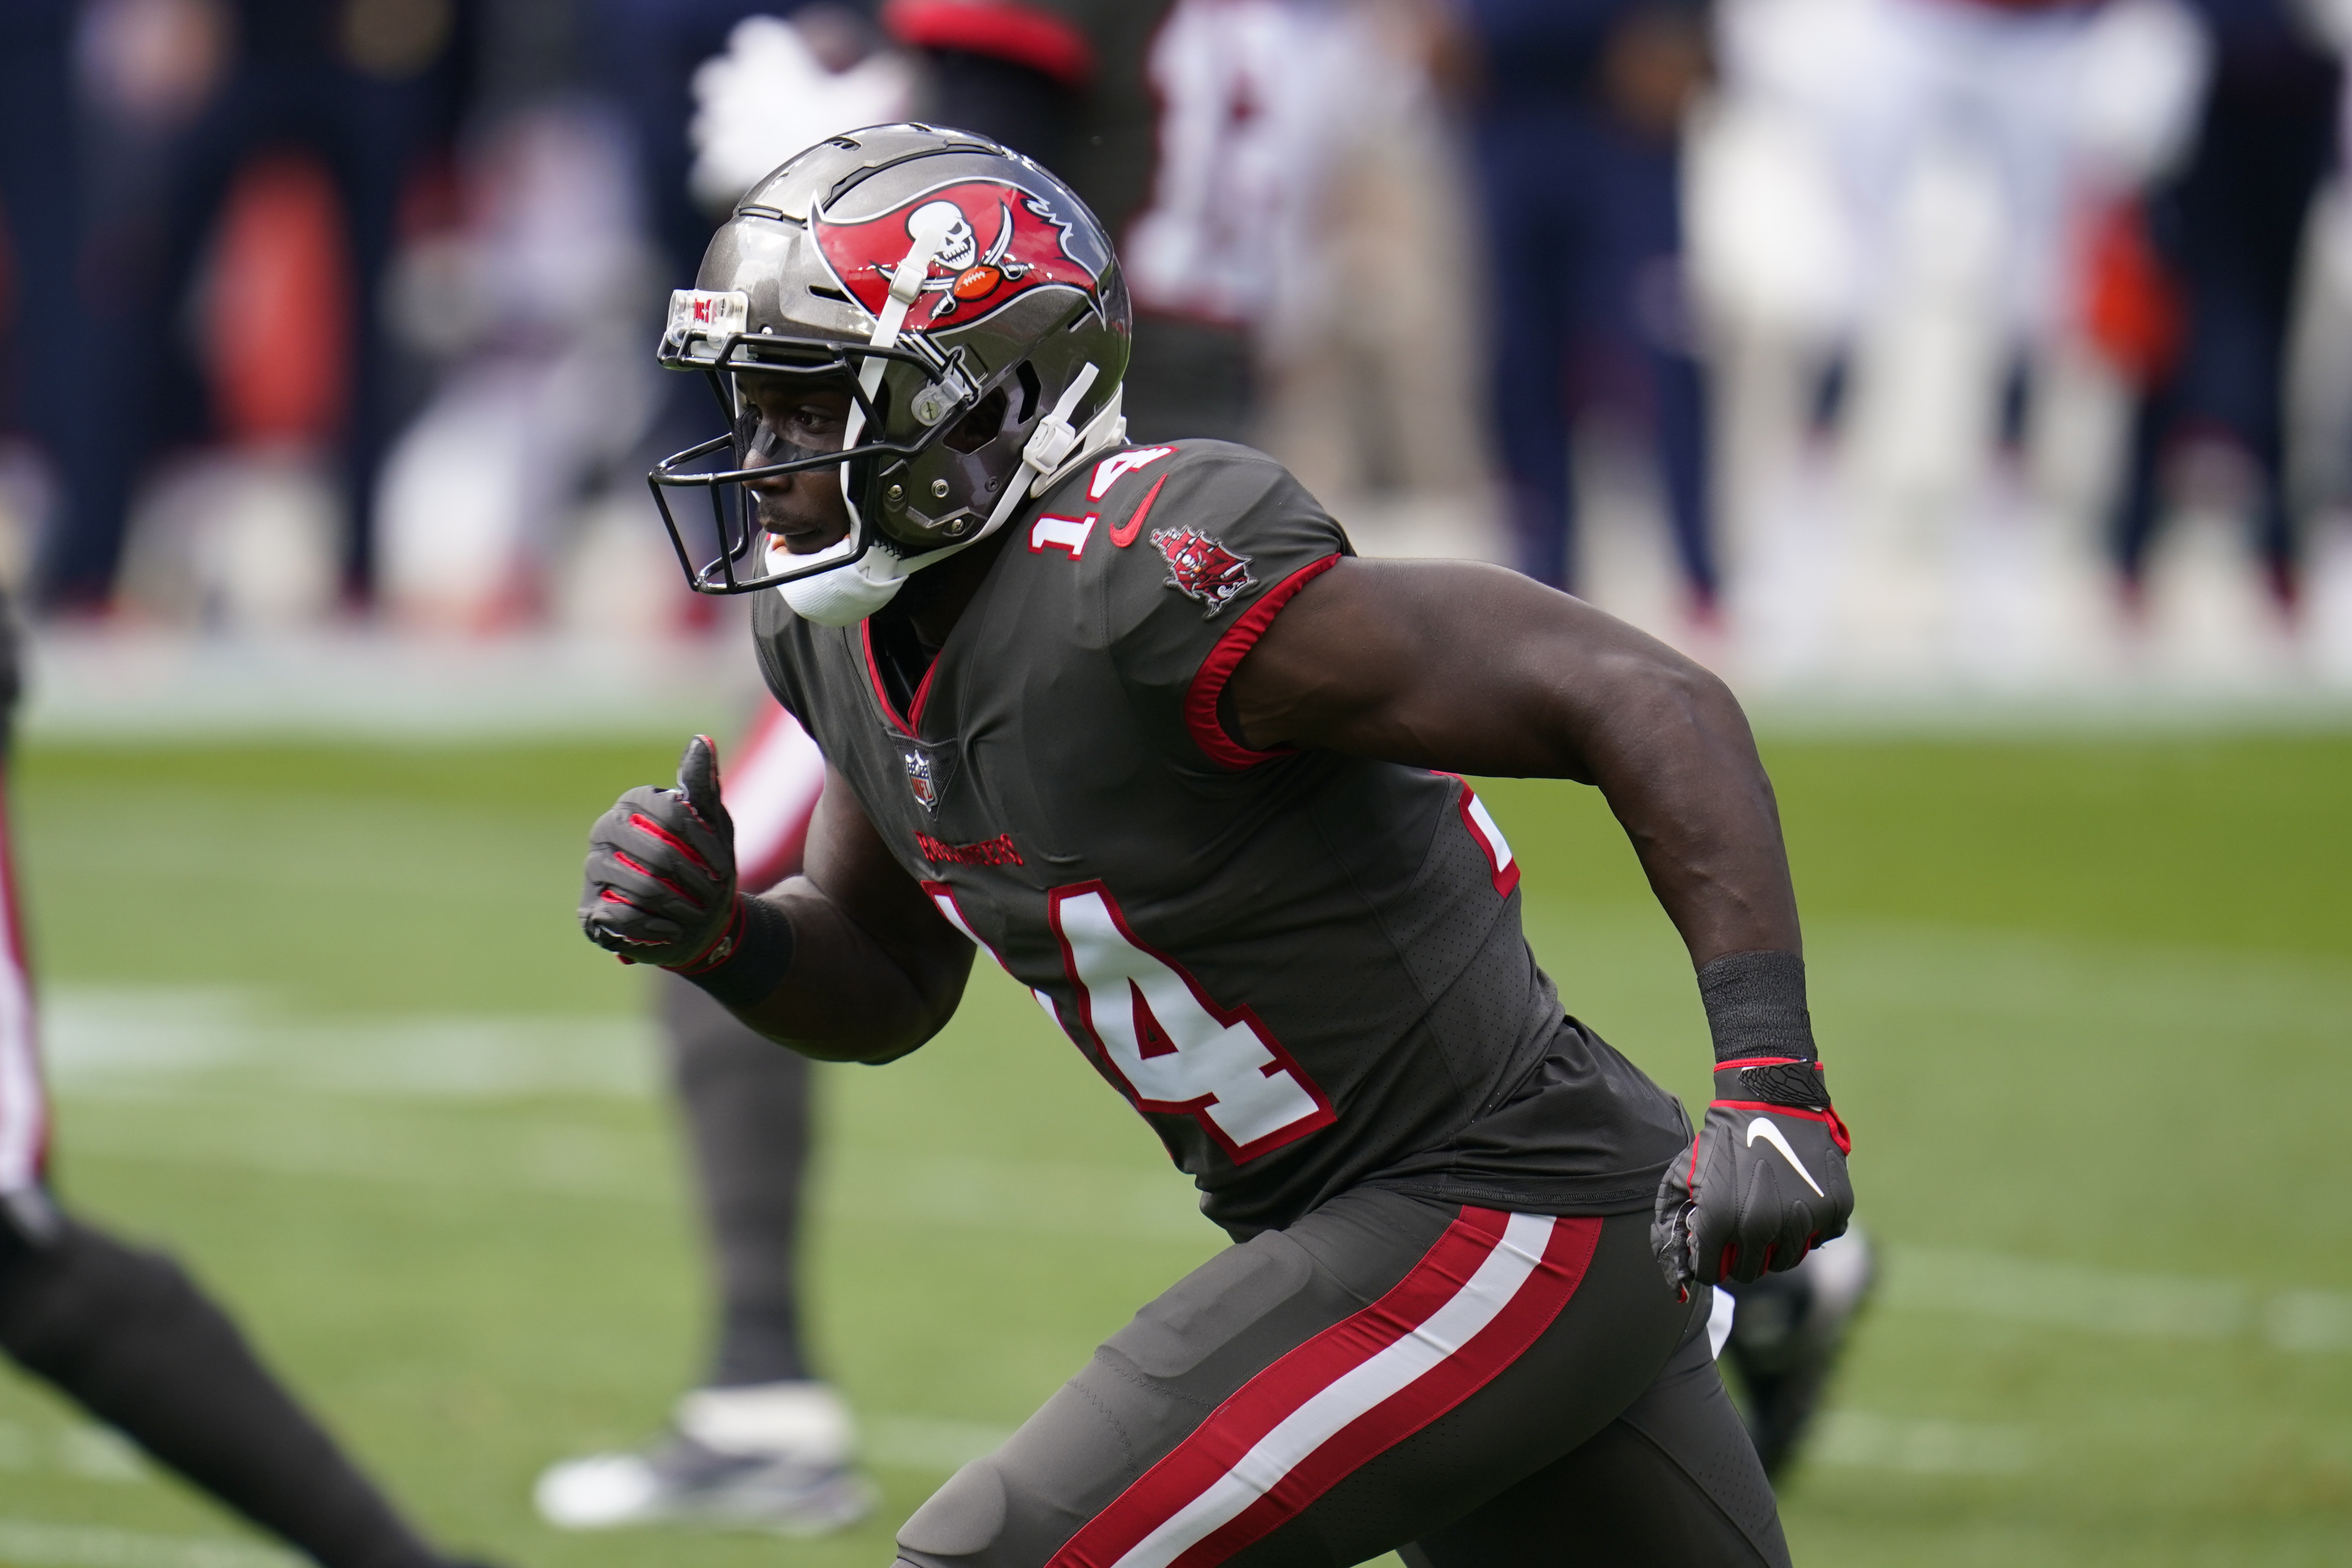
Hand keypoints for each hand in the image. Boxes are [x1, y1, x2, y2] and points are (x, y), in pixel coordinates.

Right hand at [579, 736, 740, 968]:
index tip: (723, 868)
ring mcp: (593, 870)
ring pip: (639, 887)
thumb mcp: (713, 824)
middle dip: (692, 880)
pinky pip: (622, 918)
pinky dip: (656, 928)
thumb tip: (702, 740)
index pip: (669, 814)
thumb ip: (703, 785)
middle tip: (713, 896)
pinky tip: (674, 930)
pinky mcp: (589, 909)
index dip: (701, 844)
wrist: (699, 920)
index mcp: (633, 804)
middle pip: (654, 854)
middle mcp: (604, 831)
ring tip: (698, 915)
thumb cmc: (705, 866)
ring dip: (679, 906)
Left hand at [1654, 1057, 1852, 1294]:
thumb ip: (1672, 1226)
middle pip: (1750, 1272)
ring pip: (1785, 1260)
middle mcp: (1763, 1228)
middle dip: (1739, 1255)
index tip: (1710, 1243)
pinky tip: (1793, 1198)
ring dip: (1773, 1245)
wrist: (1769, 1101)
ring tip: (1764, 1212)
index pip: (1712, 1273)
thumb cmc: (1720, 1142)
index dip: (1707, 1260)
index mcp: (1723, 1222)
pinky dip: (1806, 1226)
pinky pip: (1818, 1238)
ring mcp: (1802, 1220)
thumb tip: (1677, 1280)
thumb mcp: (1682, 1178)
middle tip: (1739, 1229)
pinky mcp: (1834, 1209)